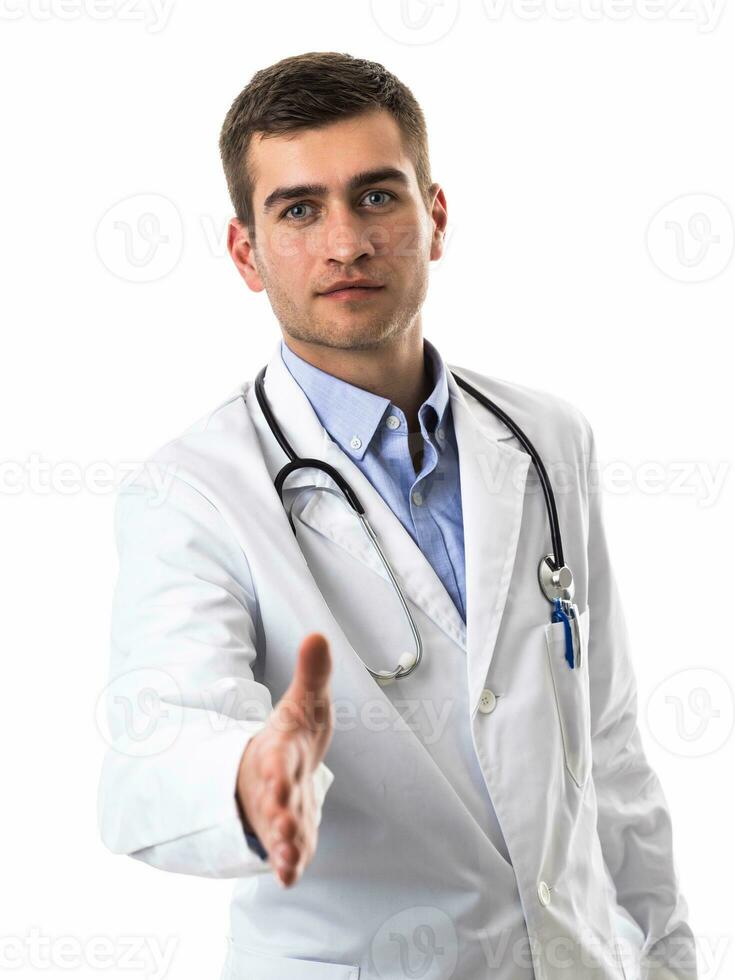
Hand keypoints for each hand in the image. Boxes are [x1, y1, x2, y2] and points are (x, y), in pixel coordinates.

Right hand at [236, 632, 332, 886]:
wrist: (273, 767)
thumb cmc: (292, 734)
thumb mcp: (304, 702)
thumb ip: (312, 673)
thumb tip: (318, 635)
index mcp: (279, 748)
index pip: (276, 756)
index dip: (276, 765)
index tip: (276, 772)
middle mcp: (274, 783)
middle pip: (274, 797)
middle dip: (277, 809)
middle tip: (283, 823)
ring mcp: (277, 812)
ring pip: (277, 829)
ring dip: (281, 843)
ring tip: (286, 856)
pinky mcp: (287, 835)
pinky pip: (286, 852)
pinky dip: (287, 865)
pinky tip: (289, 878)